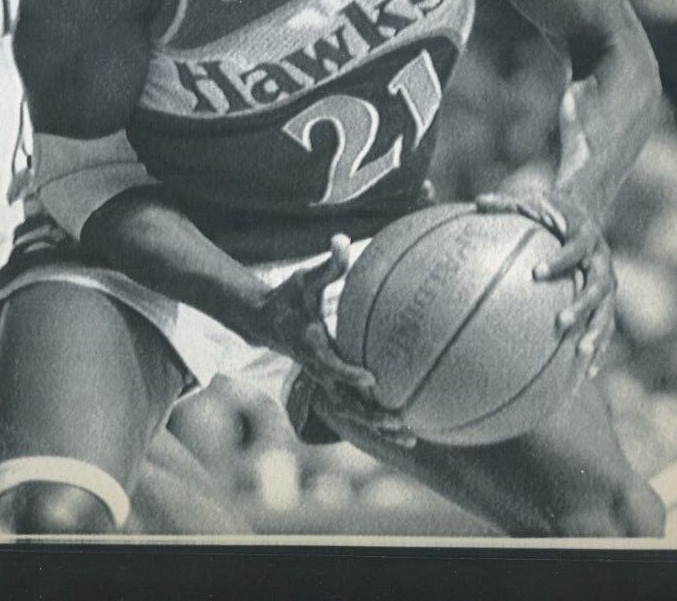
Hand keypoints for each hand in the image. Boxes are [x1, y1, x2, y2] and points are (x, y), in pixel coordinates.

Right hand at [260, 235, 414, 448]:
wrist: (267, 323)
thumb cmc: (289, 299)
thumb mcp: (303, 279)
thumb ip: (327, 265)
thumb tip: (343, 239)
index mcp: (312, 348)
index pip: (329, 365)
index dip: (348, 373)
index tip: (371, 378)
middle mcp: (320, 371)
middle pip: (344, 402)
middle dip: (370, 415)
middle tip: (397, 420)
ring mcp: (327, 382)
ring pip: (352, 413)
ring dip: (378, 427)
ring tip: (409, 436)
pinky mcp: (334, 386)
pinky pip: (356, 409)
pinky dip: (377, 421)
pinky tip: (405, 428)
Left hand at [476, 189, 616, 377]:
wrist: (584, 212)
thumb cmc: (551, 208)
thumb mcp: (532, 200)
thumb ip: (507, 203)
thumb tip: (476, 203)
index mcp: (586, 236)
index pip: (575, 249)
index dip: (560, 260)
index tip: (536, 272)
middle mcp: (602, 261)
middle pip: (598, 286)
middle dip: (582, 305)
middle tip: (561, 322)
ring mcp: (608, 281)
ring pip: (607, 311)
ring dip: (596, 332)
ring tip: (581, 354)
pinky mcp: (607, 298)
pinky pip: (605, 325)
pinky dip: (599, 347)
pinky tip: (587, 373)